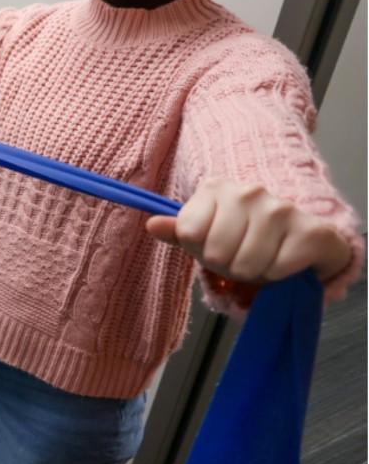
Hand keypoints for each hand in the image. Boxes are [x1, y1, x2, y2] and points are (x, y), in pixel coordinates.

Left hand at [145, 179, 352, 283]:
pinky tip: (287, 261)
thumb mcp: (206, 235)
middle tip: (243, 256)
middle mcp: (249, 191)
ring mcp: (282, 208)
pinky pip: (277, 270)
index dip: (200, 250)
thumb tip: (152, 225)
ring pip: (246, 264)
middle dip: (228, 265)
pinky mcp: (311, 231)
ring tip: (264, 260)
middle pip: (215, 253)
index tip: (216, 244)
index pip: (188, 233)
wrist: (304, 243)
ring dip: (254, 273)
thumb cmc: (247, 239)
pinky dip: (280, 276)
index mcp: (216, 188)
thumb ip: (178, 231)